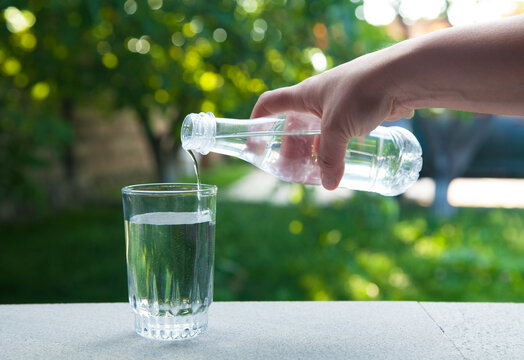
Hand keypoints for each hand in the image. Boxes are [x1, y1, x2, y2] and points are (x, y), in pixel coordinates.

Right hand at [251, 49, 412, 189]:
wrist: (402, 76)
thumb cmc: (362, 93)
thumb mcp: (338, 128)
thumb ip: (331, 158)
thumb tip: (329, 185)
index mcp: (304, 94)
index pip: (270, 103)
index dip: (257, 119)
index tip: (254, 139)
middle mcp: (318, 97)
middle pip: (294, 123)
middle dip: (291, 146)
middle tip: (293, 167)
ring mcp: (339, 103)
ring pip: (319, 129)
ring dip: (315, 148)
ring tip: (318, 169)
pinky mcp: (358, 109)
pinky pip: (340, 130)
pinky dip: (337, 145)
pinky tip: (344, 159)